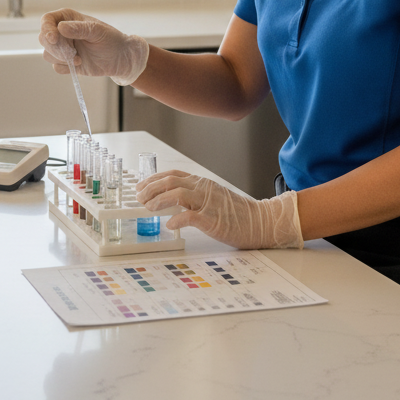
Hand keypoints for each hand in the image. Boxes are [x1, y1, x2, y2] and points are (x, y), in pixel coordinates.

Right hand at [38, 8, 149, 85]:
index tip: (53, 38)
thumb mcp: (97, 31)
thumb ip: (79, 29)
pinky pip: (56, 67)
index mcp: (67, 18)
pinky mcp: (66, 62)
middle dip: (56, 48)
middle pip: (43, 39)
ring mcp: (63, 48)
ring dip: (61, 58)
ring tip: (79, 58)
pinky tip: (80, 64)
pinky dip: (66, 67)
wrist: (120, 58)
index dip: (46, 28)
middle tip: (71, 52)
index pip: (47, 20)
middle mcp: (62, 32)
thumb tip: (60, 28)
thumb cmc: (111, 39)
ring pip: (48, 54)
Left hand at [137, 170, 302, 249]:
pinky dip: (177, 219)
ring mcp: (208, 203)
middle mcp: (203, 189)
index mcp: (202, 183)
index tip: (140, 186)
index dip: (153, 179)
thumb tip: (171, 200)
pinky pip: (190, 216)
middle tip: (139, 198)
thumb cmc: (237, 213)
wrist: (260, 221)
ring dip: (158, 200)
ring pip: (177, 194)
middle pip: (170, 181)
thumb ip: (194, 195)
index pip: (173, 175)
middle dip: (150, 188)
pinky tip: (169, 224)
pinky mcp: (213, 219)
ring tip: (148, 208)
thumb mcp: (213, 197)